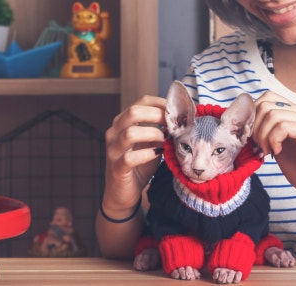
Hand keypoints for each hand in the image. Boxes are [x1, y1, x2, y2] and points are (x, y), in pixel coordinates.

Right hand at [102, 95, 166, 214]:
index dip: (160, 103)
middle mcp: (114, 132)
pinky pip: (130, 158)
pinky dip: (147, 154)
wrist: (122, 193)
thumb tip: (182, 120)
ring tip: (166, 140)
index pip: (140, 102)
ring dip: (153, 134)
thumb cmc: (139, 165)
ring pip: (130, 133)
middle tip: (173, 124)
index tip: (177, 111)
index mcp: (123, 122)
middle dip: (157, 115)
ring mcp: (113, 150)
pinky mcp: (116, 168)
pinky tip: (158, 155)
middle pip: (133, 112)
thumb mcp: (151, 144)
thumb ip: (161, 131)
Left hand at [251, 91, 295, 205]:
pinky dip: (273, 140)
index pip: (267, 97)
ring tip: (269, 151)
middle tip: (260, 147)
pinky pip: (282, 126)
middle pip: (266, 104)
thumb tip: (246, 117)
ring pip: (272, 115)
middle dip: (255, 127)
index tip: (253, 138)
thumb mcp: (277, 143)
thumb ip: (267, 127)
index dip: (254, 116)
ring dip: (263, 136)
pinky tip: (278, 152)